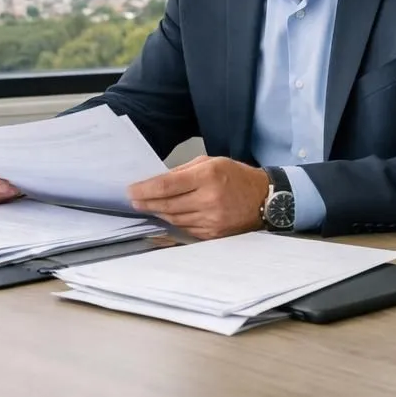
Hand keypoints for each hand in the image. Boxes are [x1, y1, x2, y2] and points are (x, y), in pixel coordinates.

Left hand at [127, 157, 271, 239]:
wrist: (264, 198)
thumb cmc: (236, 176)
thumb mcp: (211, 162)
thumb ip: (183, 171)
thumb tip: (158, 180)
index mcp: (208, 176)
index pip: (167, 185)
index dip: (146, 189)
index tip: (131, 190)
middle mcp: (209, 199)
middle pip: (168, 205)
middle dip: (147, 203)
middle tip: (134, 201)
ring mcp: (212, 219)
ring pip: (175, 219)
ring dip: (158, 214)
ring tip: (147, 208)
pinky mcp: (214, 234)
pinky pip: (186, 230)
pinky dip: (174, 223)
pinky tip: (166, 217)